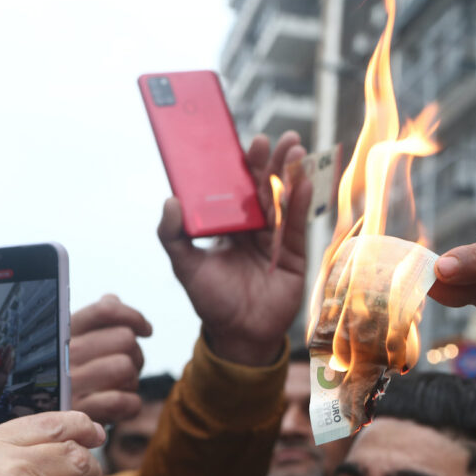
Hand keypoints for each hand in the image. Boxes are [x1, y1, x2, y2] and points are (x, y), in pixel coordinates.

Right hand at [70, 295, 151, 424]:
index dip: (133, 317)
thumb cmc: (64, 376)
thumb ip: (93, 319)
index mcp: (64, 333)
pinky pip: (125, 401)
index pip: (105, 310)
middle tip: (128, 365)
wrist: (38, 423)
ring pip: (126, 367)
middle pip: (125, 339)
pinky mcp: (81, 415)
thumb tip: (112, 299)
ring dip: (132, 379)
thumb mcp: (69, 343)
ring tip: (119, 386)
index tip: (146, 330)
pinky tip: (120, 405)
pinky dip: (131, 404)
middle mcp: (64, 356)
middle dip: (135, 353)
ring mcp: (71, 386)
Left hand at [158, 131, 311, 365]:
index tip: (247, 143)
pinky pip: (299, 225)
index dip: (244, 165)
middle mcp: (255, 228)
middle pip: (265, 188)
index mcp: (230, 225)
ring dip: (292, 175)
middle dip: (273, 162)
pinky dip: (302, 203)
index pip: (238, 187)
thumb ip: (171, 235)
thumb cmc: (212, 301)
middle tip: (279, 139)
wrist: (239, 336)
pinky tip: (305, 183)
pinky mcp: (295, 254)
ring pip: (285, 200)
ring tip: (296, 150)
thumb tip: (169, 200)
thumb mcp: (185, 267)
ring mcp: (277, 239)